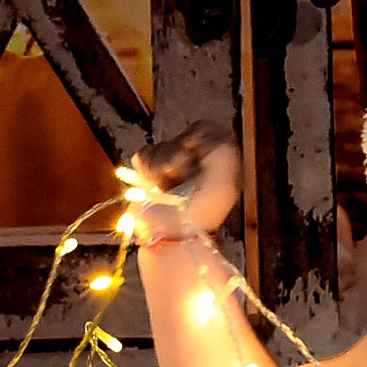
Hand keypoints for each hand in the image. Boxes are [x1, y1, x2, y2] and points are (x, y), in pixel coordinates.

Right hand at [131, 120, 241, 239]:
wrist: (166, 237)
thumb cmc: (197, 215)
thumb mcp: (222, 184)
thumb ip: (221, 152)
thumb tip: (196, 136)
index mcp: (219, 164)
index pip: (208, 129)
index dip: (198, 133)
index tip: (191, 145)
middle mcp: (196, 163)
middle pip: (182, 136)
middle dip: (177, 155)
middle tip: (178, 176)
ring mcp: (172, 167)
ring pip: (162, 147)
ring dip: (160, 167)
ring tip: (163, 188)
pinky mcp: (149, 173)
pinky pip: (144, 155)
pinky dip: (146, 169)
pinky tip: (151, 185)